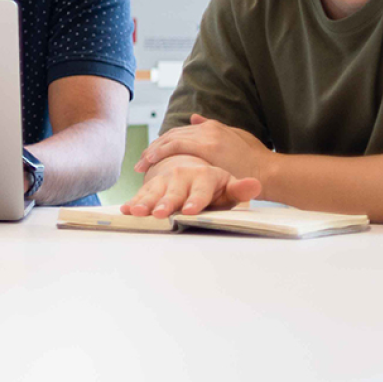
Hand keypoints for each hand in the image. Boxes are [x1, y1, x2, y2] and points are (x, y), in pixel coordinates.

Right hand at [122, 154, 261, 217]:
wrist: (191, 167)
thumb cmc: (214, 185)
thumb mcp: (229, 187)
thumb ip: (241, 189)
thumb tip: (256, 184)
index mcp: (204, 176)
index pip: (200, 189)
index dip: (195, 200)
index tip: (189, 211)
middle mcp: (182, 175)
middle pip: (174, 191)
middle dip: (166, 202)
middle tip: (161, 214)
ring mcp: (165, 179)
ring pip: (154, 190)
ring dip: (145, 201)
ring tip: (137, 212)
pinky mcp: (153, 184)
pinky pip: (142, 193)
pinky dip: (134, 200)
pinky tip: (126, 210)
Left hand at [137, 114, 272, 181]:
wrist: (270, 172)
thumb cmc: (257, 162)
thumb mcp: (237, 139)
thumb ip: (214, 128)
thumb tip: (194, 118)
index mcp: (213, 127)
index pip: (181, 133)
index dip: (164, 143)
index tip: (153, 154)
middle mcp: (207, 128)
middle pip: (172, 135)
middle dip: (155, 147)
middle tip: (141, 161)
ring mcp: (207, 136)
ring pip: (170, 139)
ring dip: (153, 151)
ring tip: (141, 164)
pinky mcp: (207, 146)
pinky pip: (175, 146)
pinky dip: (160, 152)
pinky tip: (149, 161)